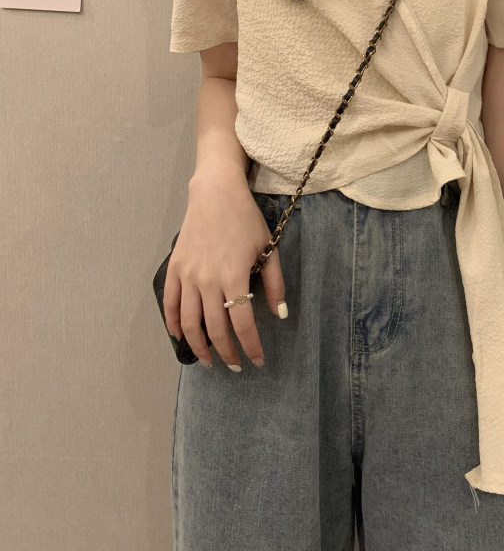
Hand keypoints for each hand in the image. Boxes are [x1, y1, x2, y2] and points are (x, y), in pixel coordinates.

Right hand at [163, 170, 287, 369]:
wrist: (216, 193)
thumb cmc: (246, 220)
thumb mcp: (268, 248)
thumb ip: (274, 283)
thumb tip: (278, 314)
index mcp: (233, 276)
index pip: (242, 323)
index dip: (250, 346)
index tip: (257, 361)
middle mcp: (207, 280)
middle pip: (214, 328)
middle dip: (227, 352)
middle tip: (235, 365)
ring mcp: (187, 275)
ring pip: (189, 322)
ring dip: (198, 346)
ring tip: (208, 360)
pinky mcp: (174, 269)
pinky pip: (170, 303)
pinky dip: (173, 324)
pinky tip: (181, 337)